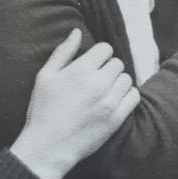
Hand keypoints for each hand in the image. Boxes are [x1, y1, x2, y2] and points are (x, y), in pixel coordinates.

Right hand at [10, 29, 139, 178]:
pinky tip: (114, 100)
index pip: (105, 49)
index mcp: (80, 70)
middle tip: (96, 80)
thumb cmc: (43, 110)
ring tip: (104, 91)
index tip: (91, 65)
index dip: (99, 55)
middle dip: (108, 68)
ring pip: (127, 79)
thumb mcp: (45, 76)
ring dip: (118, 82)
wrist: (48, 147)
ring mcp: (109, 101)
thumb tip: (77, 31)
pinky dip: (127, 96)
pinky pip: (134, 97)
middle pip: (117, 63)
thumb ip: (63, 52)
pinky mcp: (117, 118)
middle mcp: (98, 83)